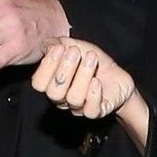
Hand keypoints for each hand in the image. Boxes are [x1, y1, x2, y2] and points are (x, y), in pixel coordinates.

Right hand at [30, 38, 149, 147]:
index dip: (46, 66)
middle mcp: (63, 99)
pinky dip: (93, 95)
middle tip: (75, 52)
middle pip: (54, 93)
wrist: (117, 75)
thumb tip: (48, 45)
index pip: (39, 83)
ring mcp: (80, 107)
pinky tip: (97, 81)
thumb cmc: (93, 62)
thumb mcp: (75, 46)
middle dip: (64, 70)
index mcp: (53, 84)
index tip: (60, 48)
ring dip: (82, 75)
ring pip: (73, 99)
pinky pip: (91, 110)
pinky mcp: (97, 111)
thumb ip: (59, 44)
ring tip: (92, 58)